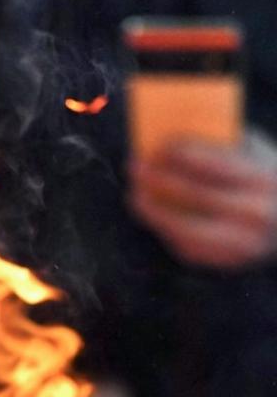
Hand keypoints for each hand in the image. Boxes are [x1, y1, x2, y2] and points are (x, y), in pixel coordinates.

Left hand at [129, 131, 276, 269]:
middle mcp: (253, 214)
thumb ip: (227, 144)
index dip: (183, 155)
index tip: (157, 145)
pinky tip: (151, 214)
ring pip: (185, 227)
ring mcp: (240, 243)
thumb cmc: (268, 180)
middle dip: (159, 179)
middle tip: (134, 166)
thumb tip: (177, 135)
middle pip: (195, 195)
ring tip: (134, 194)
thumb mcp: (259, 156)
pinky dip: (165, 229)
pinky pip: (188, 245)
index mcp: (262, 180)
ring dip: (153, 210)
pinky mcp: (226, 261)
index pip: (216, 165)